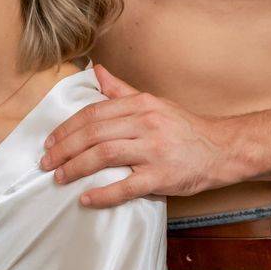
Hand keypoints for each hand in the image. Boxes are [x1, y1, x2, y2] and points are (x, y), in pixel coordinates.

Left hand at [40, 64, 238, 207]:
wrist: (223, 149)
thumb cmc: (185, 128)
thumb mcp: (154, 103)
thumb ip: (122, 91)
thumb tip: (97, 71)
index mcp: (141, 105)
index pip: (94, 113)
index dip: (67, 128)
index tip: (50, 141)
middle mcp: (146, 124)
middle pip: (94, 134)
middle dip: (65, 148)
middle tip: (46, 162)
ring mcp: (154, 150)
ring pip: (105, 155)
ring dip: (77, 167)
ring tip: (60, 177)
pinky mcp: (162, 176)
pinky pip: (127, 186)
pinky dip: (103, 193)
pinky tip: (86, 198)